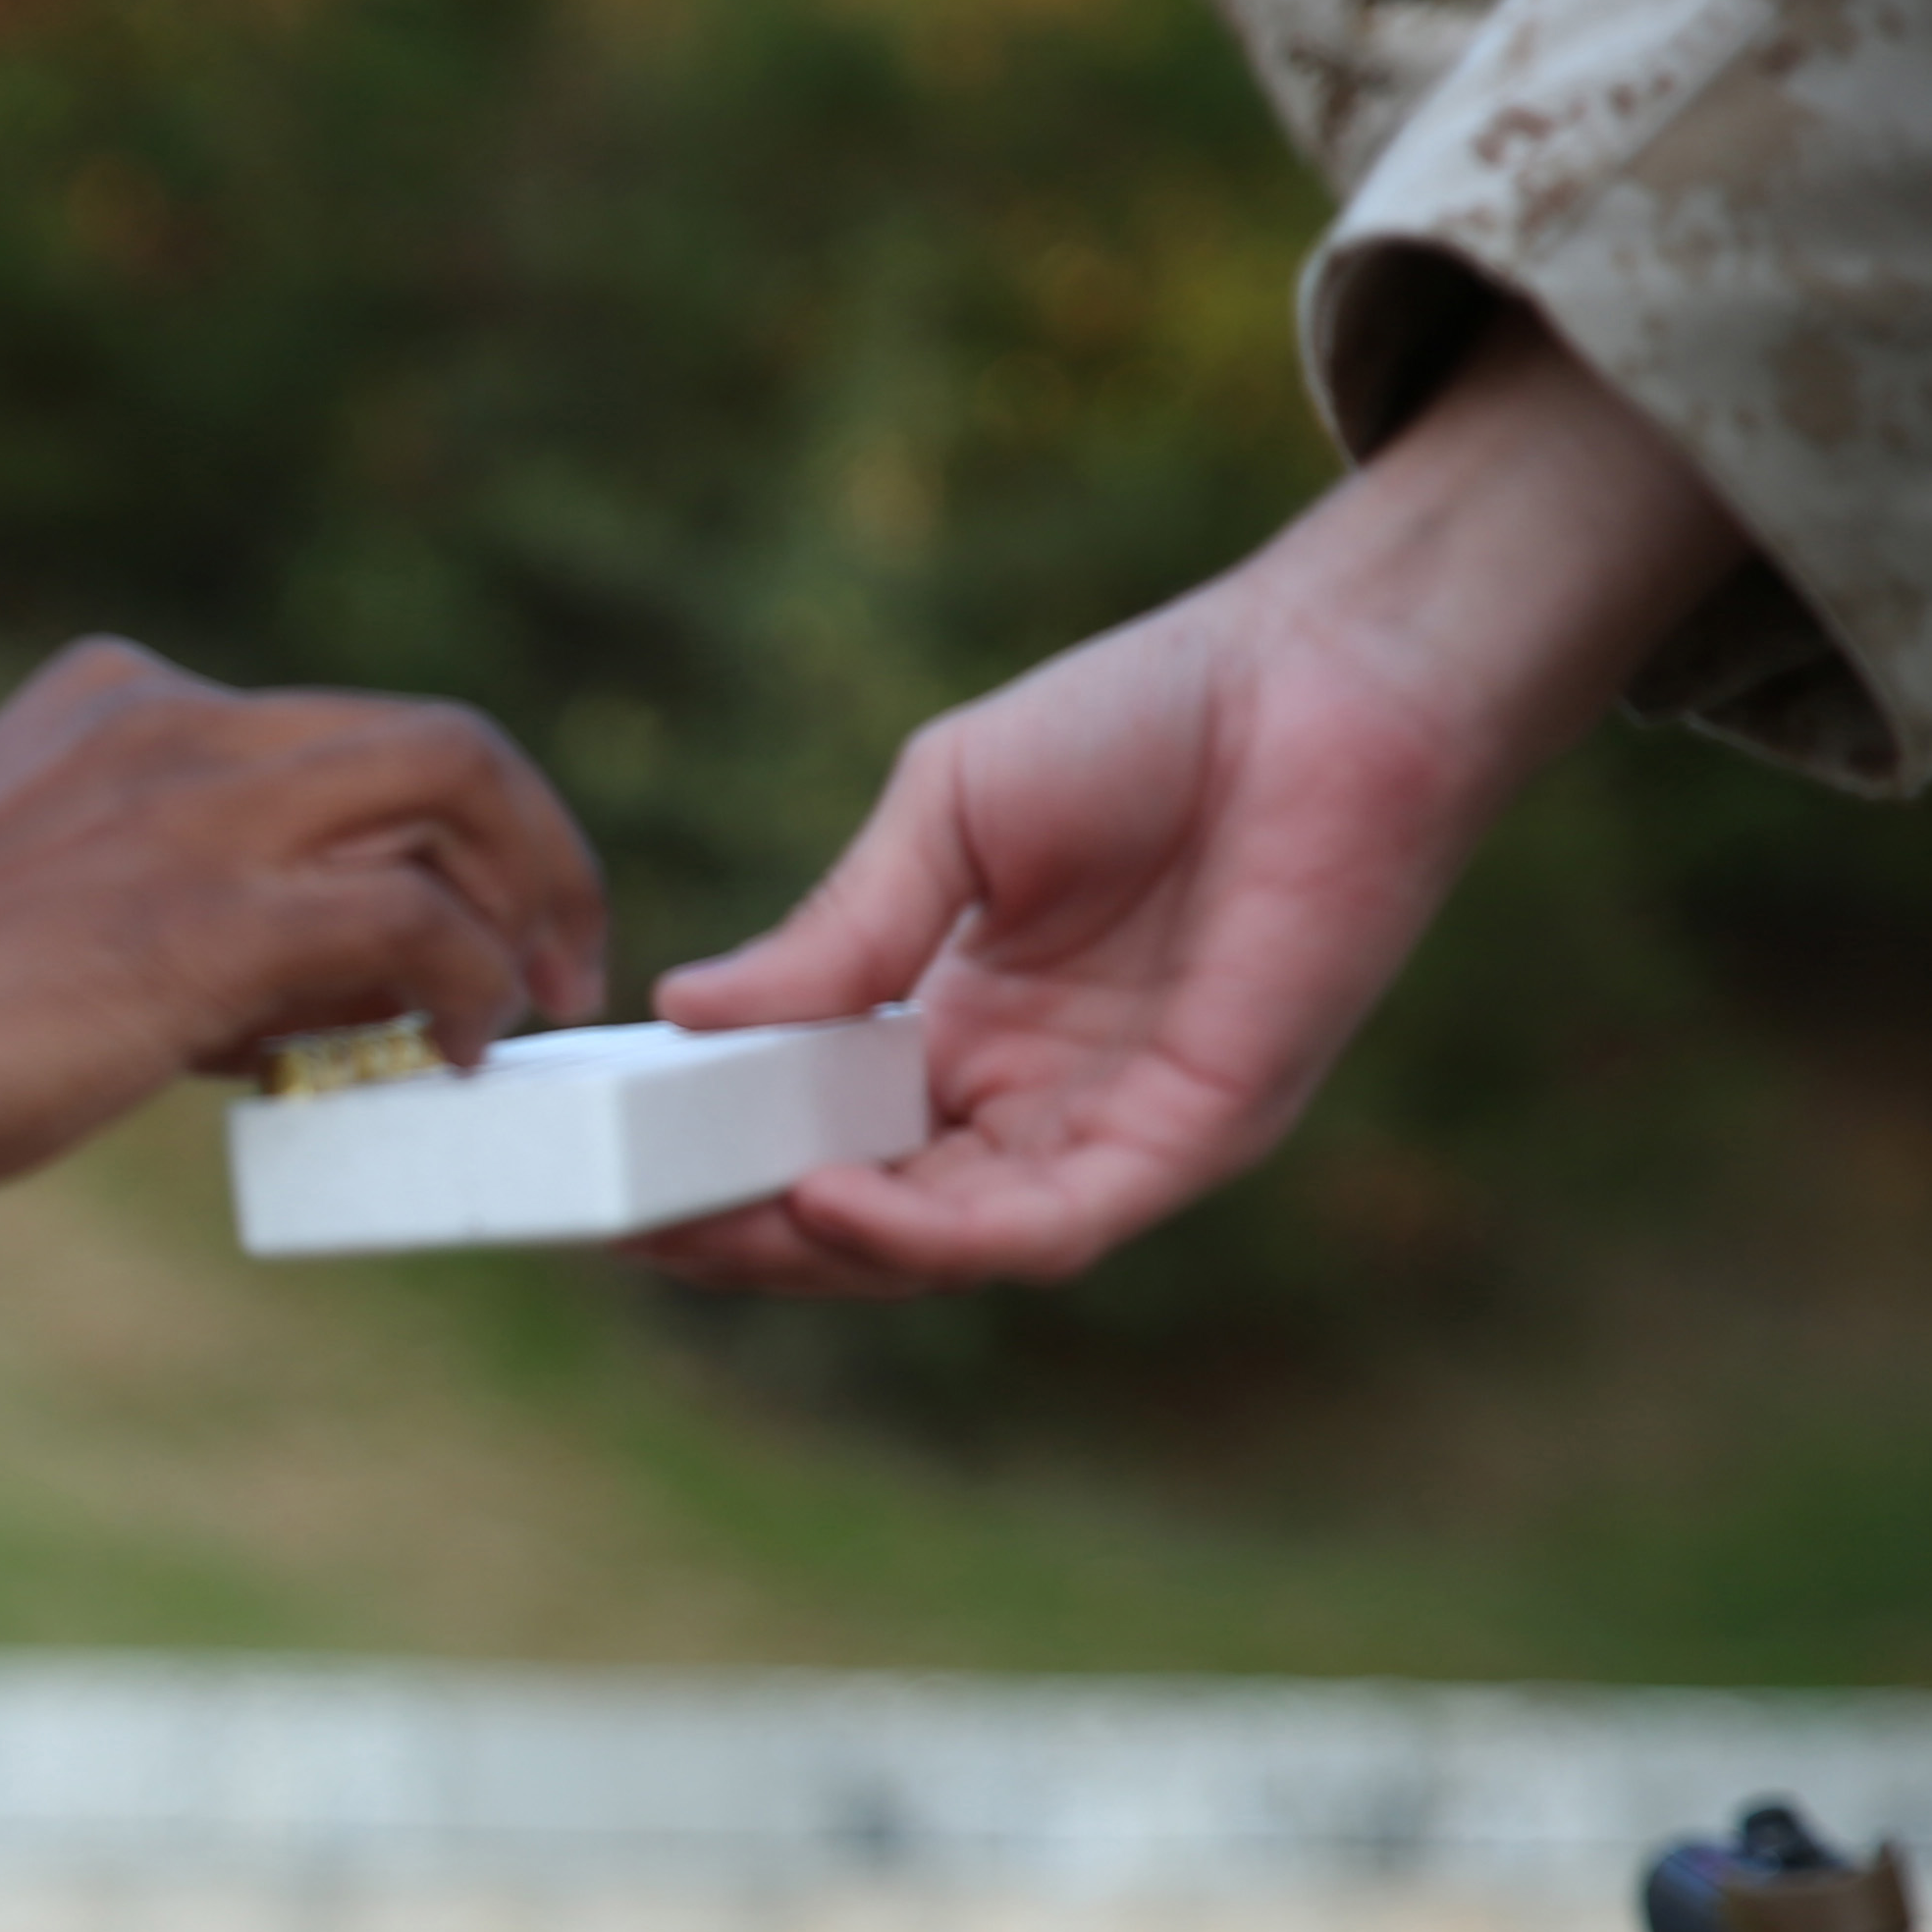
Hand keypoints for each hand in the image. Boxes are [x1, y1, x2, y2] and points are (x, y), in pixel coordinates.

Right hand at [0, 637, 604, 1301]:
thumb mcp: (32, 912)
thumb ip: (161, 910)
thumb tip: (301, 995)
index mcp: (112, 698)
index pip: (339, 732)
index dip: (437, 830)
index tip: (466, 926)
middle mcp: (164, 719)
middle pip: (437, 738)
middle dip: (535, 848)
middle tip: (559, 964)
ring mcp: (189, 809)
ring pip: (454, 794)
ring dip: (533, 909)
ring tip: (536, 1015)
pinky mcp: (201, 921)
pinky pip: (415, 921)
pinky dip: (473, 983)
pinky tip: (467, 1053)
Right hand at [639, 306, 1743, 1292]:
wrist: (1326, 677)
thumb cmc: (1148, 715)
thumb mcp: (942, 813)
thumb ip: (835, 931)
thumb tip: (682, 1012)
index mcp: (961, 1021)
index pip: (821, 1133)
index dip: (717, 1165)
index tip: (605, 1174)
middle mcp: (1030, 1094)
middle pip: (867, 1215)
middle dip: (744, 1237)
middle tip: (624, 1234)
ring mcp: (1109, 1123)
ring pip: (945, 1245)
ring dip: (819, 1254)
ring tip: (703, 1230)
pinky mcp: (1191, 1134)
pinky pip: (1047, 1224)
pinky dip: (933, 1234)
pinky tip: (831, 1199)